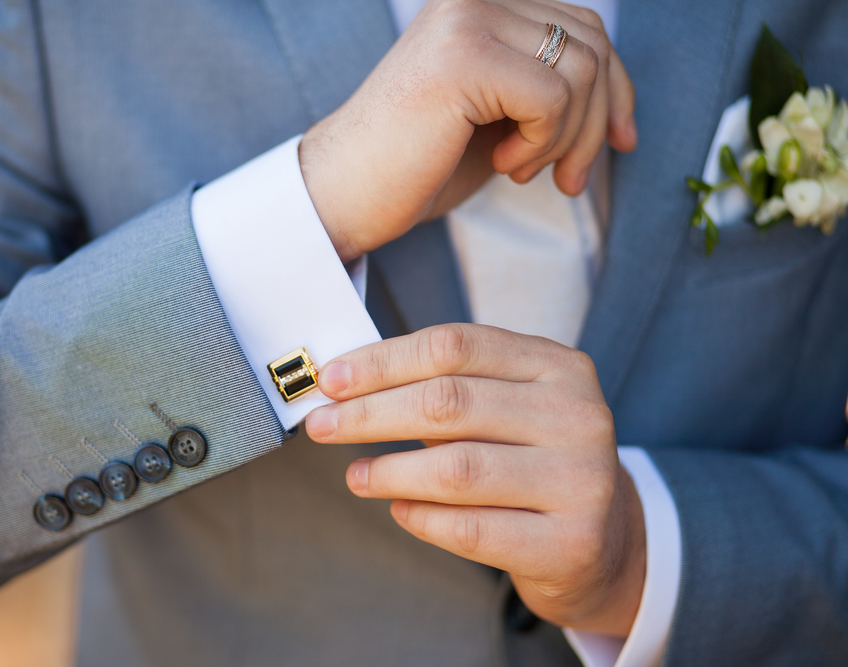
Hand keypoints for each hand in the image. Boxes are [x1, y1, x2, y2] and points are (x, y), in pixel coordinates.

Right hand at [300, 0, 636, 261]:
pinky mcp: (463, 56)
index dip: (617, 89)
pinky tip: (503, 164)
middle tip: (568, 179)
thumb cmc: (416, 163)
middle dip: (598, 123)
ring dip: (567, 139)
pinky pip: (553, 97)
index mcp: (480, 3)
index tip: (621, 143)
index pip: (583, 26)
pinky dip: (543, 143)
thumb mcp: (496, 115)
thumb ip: (544, 86)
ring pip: (581, 72)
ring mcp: (467, 18)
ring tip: (519, 169)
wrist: (344, 191)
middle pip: (591, 45)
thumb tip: (618, 100)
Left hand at [305, 324, 645, 635]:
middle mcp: (579, 415)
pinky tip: (398, 509)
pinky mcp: (572, 543)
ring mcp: (582, 481)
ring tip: (356, 475)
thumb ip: (444, 389)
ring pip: (457, 469)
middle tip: (322, 427)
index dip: (382, 361)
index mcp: (558, 366)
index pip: (454, 346)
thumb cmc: (533, 462)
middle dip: (369, 413)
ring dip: (389, 471)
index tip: (331, 380)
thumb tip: (346, 387)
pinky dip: (421, 518)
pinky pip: (472, 530)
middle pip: (448, 402)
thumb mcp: (507, 408)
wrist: (605, 543)